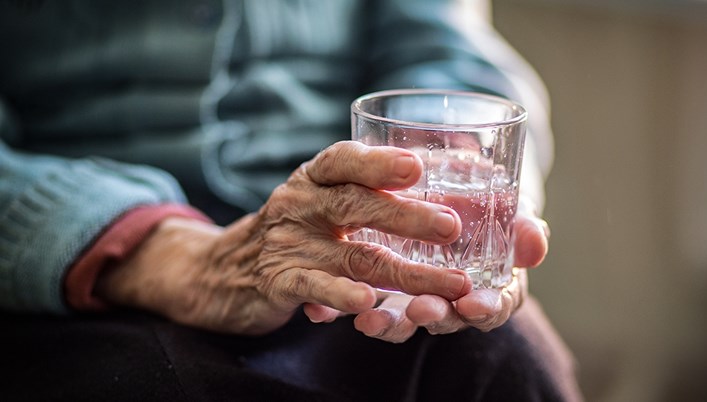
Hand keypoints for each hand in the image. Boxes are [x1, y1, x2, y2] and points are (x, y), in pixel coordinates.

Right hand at [94, 141, 471, 334]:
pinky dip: (342, 294)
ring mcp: (287, 243)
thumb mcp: (317, 202)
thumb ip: (362, 193)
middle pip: (356, 205)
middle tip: (452, 226)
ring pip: (353, 256)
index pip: (343, 160)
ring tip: (451, 285)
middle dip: (408, 217)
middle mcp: (299, 204)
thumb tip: (435, 171)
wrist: (218, 270)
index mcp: (313, 179)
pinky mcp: (277, 281)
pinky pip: (313, 287)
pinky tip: (368, 302)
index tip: (417, 167)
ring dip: (406, 272)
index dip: (379, 162)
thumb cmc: (290, 231)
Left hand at [345, 197, 548, 342]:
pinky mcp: (370, 286)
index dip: (488, 309)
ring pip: (400, 318)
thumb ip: (520, 225)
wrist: (431, 185)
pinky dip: (339, 310)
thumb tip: (536, 242)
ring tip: (371, 320)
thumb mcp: (501, 205)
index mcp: (485, 281)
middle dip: (435, 317)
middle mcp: (446, 295)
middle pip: (445, 317)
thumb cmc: (475, 200)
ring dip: (388, 322)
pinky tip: (321, 312)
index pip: (494, 305)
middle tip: (422, 311)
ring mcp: (408, 294)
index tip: (475, 306)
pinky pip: (355, 304)